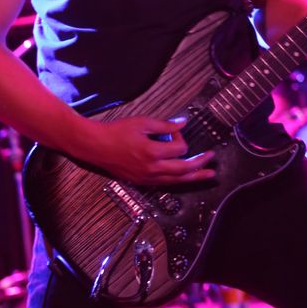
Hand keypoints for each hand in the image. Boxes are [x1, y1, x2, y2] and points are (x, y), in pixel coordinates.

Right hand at [74, 116, 215, 184]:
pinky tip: (185, 178)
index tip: (176, 131)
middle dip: (200, 164)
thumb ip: (165, 125)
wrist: (95, 146)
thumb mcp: (142, 123)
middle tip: (211, 159)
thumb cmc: (116, 132)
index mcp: (152, 152)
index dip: (181, 138)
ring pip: (176, 181)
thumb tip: (182, 124)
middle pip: (183, 170)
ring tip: (207, 175)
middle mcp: (151, 168)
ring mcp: (146, 178)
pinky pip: (164, 184)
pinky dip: (177, 181)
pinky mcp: (141, 182)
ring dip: (194, 177)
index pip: (179, 149)